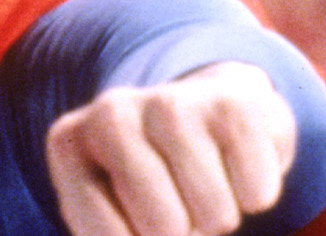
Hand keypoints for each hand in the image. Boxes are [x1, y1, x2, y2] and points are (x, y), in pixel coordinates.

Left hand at [45, 61, 296, 235]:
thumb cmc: (148, 182)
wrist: (207, 113)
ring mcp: (172, 103)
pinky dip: (255, 193)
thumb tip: (165, 235)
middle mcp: (111, 112)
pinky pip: (257, 194)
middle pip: (165, 229)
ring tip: (201, 179)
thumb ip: (110, 235)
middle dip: (182, 232)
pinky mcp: (233, 106)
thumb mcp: (108, 211)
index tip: (131, 216)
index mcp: (68, 144)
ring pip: (216, 215)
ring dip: (217, 215)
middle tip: (175, 199)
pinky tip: (232, 159)